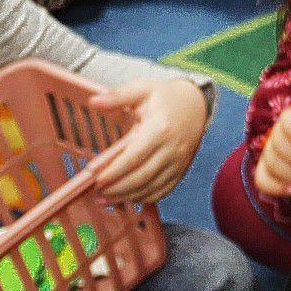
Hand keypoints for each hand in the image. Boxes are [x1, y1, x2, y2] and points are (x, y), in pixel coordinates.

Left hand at [87, 79, 208, 203]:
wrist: (197, 104)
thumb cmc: (166, 97)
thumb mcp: (142, 90)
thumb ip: (117, 96)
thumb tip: (93, 101)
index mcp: (159, 129)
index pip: (134, 157)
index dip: (114, 172)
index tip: (97, 180)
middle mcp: (171, 149)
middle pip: (141, 177)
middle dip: (116, 189)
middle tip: (96, 193)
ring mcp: (177, 163)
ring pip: (150, 188)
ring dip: (126, 197)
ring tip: (105, 199)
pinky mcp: (180, 171)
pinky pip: (162, 192)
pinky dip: (143, 198)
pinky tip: (127, 198)